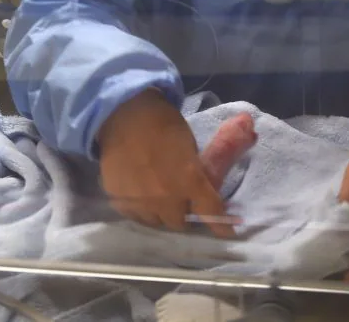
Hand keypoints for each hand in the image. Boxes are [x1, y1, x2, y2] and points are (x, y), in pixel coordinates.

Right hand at [98, 90, 254, 236]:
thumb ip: (201, 169)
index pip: (210, 212)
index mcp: (189, 181)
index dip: (221, 225)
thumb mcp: (191, 145)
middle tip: (184, 201)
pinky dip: (142, 210)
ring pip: (157, 223)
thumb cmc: (164, 125)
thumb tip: (226, 168)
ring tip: (161, 198)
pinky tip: (142, 194)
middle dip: (185, 214)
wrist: (125, 116)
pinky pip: (137, 216)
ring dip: (163, 214)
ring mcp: (140, 203)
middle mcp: (166, 198)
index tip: (228, 233)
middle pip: (180, 224)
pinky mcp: (120, 202)